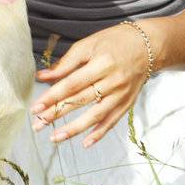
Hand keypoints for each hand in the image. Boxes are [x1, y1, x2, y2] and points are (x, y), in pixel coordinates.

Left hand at [28, 22, 155, 146]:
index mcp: (101, 63)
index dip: (52, 97)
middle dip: (57, 114)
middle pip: (80, 101)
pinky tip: (85, 142)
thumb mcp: (89, 45)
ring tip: (55, 138)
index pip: (72, 84)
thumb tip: (43, 76)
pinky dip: (99, 133)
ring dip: (74, 129)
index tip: (36, 107)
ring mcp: (121, 94)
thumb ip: (66, 63)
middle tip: (37, 125)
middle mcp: (113, 81)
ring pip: (95, 115)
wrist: (148, 45)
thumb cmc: (115, 41)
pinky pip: (112, 121)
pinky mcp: (128, 103)